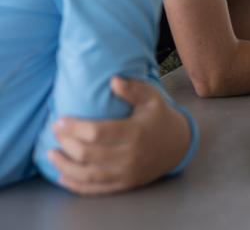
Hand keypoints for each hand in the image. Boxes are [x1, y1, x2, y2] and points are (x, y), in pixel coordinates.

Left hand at [48, 77, 190, 194]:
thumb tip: (113, 81)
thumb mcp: (152, 99)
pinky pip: (95, 188)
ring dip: (65, 165)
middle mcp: (129, 156)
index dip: (74, 128)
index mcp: (135, 132)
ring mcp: (126, 173)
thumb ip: (133, 89)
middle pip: (88, 154)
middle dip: (66, 144)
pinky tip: (62, 177)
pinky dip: (76, 185)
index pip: (97, 133)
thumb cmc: (160, 118)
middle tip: (56, 134)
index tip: (59, 121)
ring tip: (52, 154)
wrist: (178, 146)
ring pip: (87, 174)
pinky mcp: (124, 184)